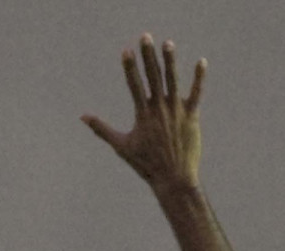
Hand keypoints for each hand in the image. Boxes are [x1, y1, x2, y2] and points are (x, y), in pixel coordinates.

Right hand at [83, 35, 204, 194]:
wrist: (173, 179)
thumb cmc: (146, 165)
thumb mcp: (121, 146)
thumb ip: (102, 129)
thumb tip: (82, 117)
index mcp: (142, 114)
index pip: (134, 85)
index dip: (130, 67)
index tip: (126, 50)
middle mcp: (159, 109)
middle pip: (153, 76)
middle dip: (148, 56)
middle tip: (145, 37)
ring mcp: (176, 111)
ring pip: (173, 80)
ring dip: (170, 60)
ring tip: (167, 43)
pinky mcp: (191, 116)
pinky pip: (196, 93)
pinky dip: (199, 77)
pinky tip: (201, 62)